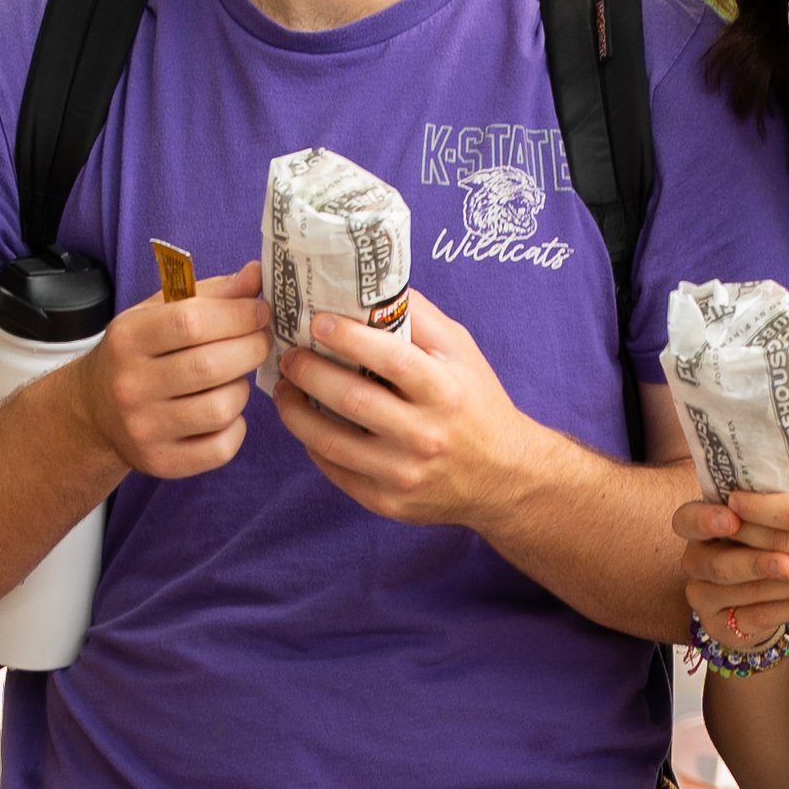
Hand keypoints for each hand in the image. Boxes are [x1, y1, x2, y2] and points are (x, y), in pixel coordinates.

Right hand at [71, 262, 270, 478]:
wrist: (95, 411)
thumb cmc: (139, 353)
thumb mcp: (159, 313)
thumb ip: (210, 293)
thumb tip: (256, 275)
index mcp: (128, 339)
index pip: (191, 321)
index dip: (237, 314)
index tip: (259, 311)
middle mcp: (131, 385)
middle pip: (211, 366)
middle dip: (252, 348)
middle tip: (260, 340)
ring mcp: (145, 429)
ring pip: (222, 408)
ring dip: (242, 389)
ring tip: (234, 378)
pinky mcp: (162, 462)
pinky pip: (222, 448)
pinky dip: (235, 428)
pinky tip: (224, 412)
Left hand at [270, 286, 539, 527]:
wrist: (504, 478)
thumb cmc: (476, 404)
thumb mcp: (462, 353)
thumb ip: (420, 319)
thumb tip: (370, 286)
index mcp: (445, 391)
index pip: (391, 359)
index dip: (347, 337)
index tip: (316, 322)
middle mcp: (425, 435)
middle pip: (352, 400)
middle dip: (309, 373)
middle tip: (289, 356)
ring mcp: (404, 474)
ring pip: (331, 442)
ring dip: (296, 412)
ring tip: (284, 390)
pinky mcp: (388, 502)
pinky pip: (336, 471)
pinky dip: (313, 445)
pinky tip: (307, 425)